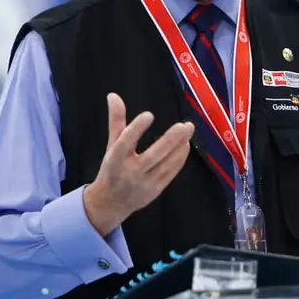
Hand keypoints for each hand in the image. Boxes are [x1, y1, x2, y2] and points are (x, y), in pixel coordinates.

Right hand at [83, 93, 193, 235]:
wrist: (110, 203)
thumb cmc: (112, 169)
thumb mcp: (111, 145)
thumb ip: (116, 121)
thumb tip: (113, 95)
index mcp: (115, 158)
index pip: (126, 142)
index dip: (137, 129)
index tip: (149, 115)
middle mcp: (130, 171)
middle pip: (153, 155)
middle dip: (170, 140)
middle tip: (184, 125)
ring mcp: (144, 182)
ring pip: (166, 164)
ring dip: (179, 148)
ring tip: (187, 131)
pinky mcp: (155, 190)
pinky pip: (170, 173)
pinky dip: (179, 159)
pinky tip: (185, 146)